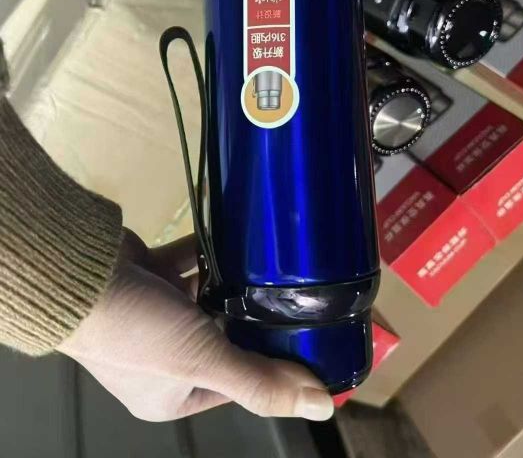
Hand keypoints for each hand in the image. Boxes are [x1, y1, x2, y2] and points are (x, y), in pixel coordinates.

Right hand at [59, 230, 333, 422]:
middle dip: (249, 317)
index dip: (268, 364)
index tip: (303, 337)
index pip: (236, 383)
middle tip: (292, 294)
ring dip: (230, 280)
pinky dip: (207, 253)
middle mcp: (162, 358)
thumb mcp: (201, 361)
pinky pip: (188, 264)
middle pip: (223, 337)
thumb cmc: (137, 332)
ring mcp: (154, 314)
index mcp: (171, 394)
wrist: (77, 275)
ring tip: (270, 264)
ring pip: (206, 297)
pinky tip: (235, 239)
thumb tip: (321, 407)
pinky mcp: (149, 276)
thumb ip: (259, 382)